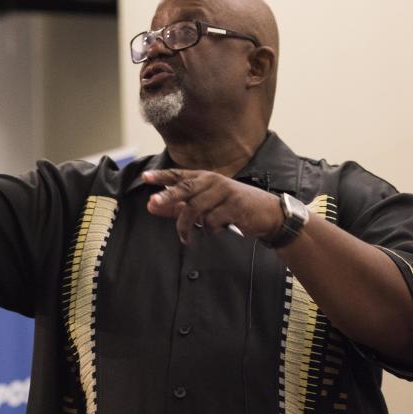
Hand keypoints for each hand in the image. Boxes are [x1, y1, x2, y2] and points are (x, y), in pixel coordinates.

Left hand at [142, 169, 282, 243]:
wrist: (267, 213)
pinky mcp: (234, 206)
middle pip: (185, 188)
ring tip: (186, 238)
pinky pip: (212, 221)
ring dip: (188, 226)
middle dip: (167, 196)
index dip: (162, 176)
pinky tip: (217, 230)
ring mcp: (225, 192)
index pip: (179, 175)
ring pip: (196, 208)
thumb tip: (151, 206)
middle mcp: (213, 181)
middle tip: (152, 203)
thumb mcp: (205, 205)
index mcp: (204, 178)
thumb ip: (178, 206)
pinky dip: (209, 230)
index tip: (145, 177)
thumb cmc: (232, 207)